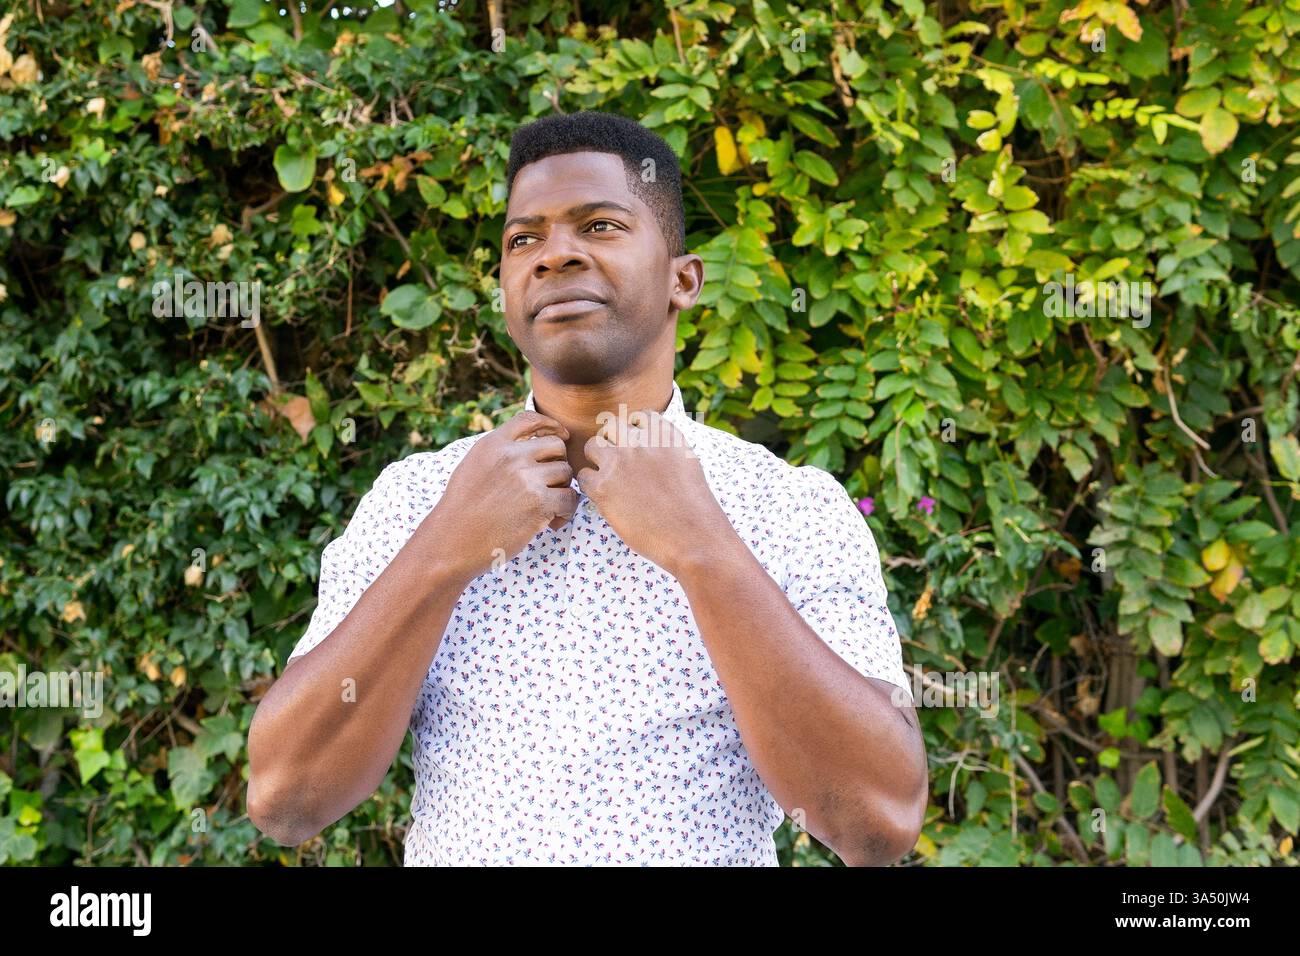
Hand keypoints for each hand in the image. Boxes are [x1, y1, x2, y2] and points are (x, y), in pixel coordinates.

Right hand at [429, 410, 579, 580]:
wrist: (452, 542)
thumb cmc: (461, 510)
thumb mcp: (473, 466)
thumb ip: (498, 452)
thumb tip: (528, 444)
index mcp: (493, 444)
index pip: (529, 419)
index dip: (550, 425)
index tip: (561, 434)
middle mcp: (512, 456)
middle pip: (556, 446)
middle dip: (557, 464)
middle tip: (548, 486)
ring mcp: (526, 478)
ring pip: (566, 472)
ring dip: (562, 490)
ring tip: (547, 508)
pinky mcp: (539, 503)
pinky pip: (570, 498)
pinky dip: (566, 511)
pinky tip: (550, 523)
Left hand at [574, 410, 729, 574]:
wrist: (693, 537)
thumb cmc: (694, 509)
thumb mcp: (688, 464)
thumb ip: (666, 449)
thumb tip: (647, 447)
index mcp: (665, 434)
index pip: (639, 417)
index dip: (634, 432)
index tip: (637, 449)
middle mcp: (640, 443)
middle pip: (611, 426)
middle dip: (612, 442)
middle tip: (618, 464)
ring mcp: (619, 462)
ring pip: (592, 445)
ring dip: (597, 460)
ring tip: (609, 480)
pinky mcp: (603, 487)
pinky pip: (584, 476)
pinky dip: (591, 487)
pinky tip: (606, 499)